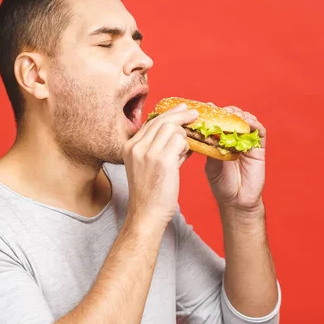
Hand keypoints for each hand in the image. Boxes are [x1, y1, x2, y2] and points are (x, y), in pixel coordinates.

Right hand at [123, 103, 198, 227]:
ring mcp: (148, 152)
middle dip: (180, 114)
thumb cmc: (151, 193)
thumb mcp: (148, 166)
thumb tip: (180, 134)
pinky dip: (187, 146)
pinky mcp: (162, 160)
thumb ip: (160, 148)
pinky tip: (186, 155)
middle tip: (194, 113)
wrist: (147, 214)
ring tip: (186, 149)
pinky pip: (181, 141)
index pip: (151, 122)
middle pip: (161, 120)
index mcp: (129, 146)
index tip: (181, 109)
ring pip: (172, 128)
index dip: (168, 114)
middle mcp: (136, 146)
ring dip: (184, 136)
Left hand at [205, 104, 266, 212]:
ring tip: (233, 114)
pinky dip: (254, 124)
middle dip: (228, 111)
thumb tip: (204, 133)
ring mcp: (248, 143)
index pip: (220, 121)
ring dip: (241, 115)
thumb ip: (210, 148)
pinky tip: (247, 122)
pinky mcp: (259, 149)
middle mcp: (235, 139)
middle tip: (220, 110)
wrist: (236, 200)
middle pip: (234, 117)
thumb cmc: (222, 184)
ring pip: (247, 121)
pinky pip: (260, 132)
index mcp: (222, 141)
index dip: (215, 113)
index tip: (207, 107)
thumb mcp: (211, 164)